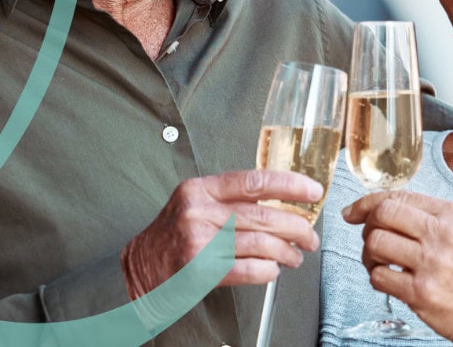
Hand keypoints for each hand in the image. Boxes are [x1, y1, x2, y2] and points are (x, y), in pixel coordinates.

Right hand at [120, 170, 321, 298]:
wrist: (139, 268)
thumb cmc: (174, 235)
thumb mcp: (195, 203)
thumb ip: (231, 198)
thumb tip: (282, 202)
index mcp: (201, 189)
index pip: (254, 181)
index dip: (289, 185)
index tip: (313, 192)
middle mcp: (199, 211)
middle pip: (264, 215)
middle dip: (296, 227)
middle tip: (310, 236)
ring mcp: (199, 241)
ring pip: (261, 243)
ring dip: (286, 252)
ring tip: (295, 257)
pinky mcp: (201, 270)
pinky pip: (248, 269)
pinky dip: (268, 271)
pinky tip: (273, 270)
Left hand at [343, 191, 452, 346]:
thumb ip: (428, 217)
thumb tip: (378, 207)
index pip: (398, 196)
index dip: (367, 203)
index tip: (352, 212)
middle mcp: (443, 235)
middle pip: (382, 215)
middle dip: (367, 227)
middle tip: (371, 240)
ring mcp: (431, 264)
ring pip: (374, 244)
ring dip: (369, 255)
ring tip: (381, 263)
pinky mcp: (421, 293)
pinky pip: (378, 276)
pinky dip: (377, 278)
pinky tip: (391, 281)